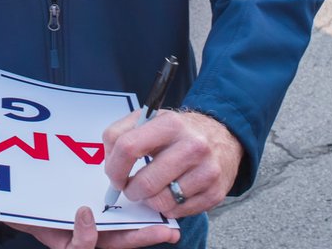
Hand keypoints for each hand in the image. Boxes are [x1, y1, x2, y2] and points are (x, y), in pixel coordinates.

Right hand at [0, 207, 177, 248]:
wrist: (33, 171)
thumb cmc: (19, 192)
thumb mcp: (2, 200)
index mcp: (58, 236)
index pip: (76, 248)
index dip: (84, 238)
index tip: (85, 212)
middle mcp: (80, 235)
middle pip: (111, 244)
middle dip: (136, 239)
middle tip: (162, 230)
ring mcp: (97, 226)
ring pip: (125, 234)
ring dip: (148, 230)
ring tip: (171, 226)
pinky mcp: (108, 209)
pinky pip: (129, 217)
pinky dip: (144, 214)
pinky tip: (163, 206)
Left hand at [103, 109, 242, 219]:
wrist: (223, 137)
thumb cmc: (179, 131)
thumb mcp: (151, 119)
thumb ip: (122, 133)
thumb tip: (108, 161)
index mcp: (170, 123)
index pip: (128, 147)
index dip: (114, 167)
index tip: (114, 176)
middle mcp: (193, 146)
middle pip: (145, 183)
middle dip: (130, 190)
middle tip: (131, 187)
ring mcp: (206, 171)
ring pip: (161, 202)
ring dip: (149, 201)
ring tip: (153, 189)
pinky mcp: (215, 193)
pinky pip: (178, 212)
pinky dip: (168, 207)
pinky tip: (171, 193)